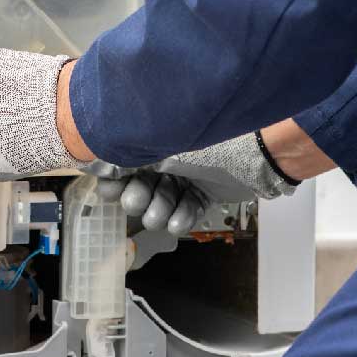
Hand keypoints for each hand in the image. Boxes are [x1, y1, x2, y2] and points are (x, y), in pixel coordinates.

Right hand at [92, 133, 295, 235]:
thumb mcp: (162, 141)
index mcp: (152, 137)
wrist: (259, 151)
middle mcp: (166, 155)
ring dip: (159, 212)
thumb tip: (97, 158)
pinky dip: (182, 218)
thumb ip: (129, 150)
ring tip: (165, 213)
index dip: (114, 180)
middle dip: (137, 199)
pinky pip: (185, 212)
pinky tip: (181, 219)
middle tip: (139, 200)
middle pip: (137, 187)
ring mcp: (186, 175)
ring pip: (160, 204)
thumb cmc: (212, 137)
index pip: (120, 163)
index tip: (113, 190)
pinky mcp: (205, 192)